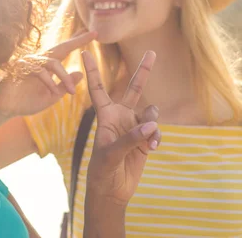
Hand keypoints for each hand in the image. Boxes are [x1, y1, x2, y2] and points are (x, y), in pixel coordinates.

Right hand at [0, 31, 96, 117]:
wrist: (6, 109)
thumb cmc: (27, 101)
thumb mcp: (52, 95)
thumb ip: (65, 84)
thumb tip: (81, 73)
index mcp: (47, 64)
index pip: (65, 50)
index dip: (78, 41)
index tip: (94, 34)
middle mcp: (38, 59)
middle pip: (60, 47)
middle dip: (77, 40)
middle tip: (93, 34)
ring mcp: (28, 61)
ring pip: (52, 62)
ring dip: (64, 77)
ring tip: (70, 91)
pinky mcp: (19, 67)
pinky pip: (39, 71)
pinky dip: (49, 82)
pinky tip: (53, 91)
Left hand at [82, 50, 160, 205]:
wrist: (112, 190)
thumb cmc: (102, 170)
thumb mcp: (111, 154)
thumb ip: (131, 138)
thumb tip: (152, 124)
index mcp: (105, 115)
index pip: (97, 88)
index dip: (91, 70)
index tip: (85, 51)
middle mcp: (121, 116)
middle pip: (133, 88)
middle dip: (143, 71)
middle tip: (153, 51)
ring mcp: (134, 126)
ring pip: (150, 112)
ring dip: (152, 122)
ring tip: (148, 140)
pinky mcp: (145, 139)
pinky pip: (156, 130)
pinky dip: (156, 137)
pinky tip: (152, 148)